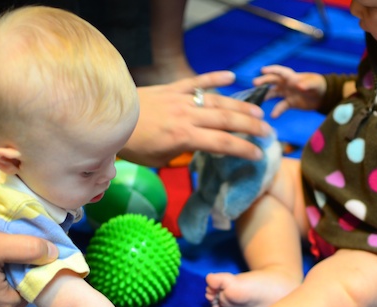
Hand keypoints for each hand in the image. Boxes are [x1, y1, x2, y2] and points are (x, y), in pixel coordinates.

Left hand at [122, 71, 272, 167]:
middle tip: (268, 132)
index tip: (258, 155)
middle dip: (251, 127)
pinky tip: (231, 76)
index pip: (222, 143)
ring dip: (240, 106)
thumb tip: (197, 151)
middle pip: (226, 120)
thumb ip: (182, 153)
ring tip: (258, 113)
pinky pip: (196, 81)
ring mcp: (180, 99)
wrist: (108, 121)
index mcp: (183, 137)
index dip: (243, 149)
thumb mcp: (159, 159)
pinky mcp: (171, 88)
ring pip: (217, 101)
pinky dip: (214, 78)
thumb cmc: (133, 146)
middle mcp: (186, 116)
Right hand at [253, 65, 326, 117]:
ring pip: (273, 94)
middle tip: (255, 83)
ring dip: (265, 96)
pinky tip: (273, 116)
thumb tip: (299, 86)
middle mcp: (287, 84)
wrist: (322, 96)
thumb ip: (307, 84)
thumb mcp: (315, 84)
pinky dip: (277, 111)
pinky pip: (281, 106)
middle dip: (264, 81)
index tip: (263, 70)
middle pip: (273, 81)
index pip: (280, 71)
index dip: (272, 70)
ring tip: (257, 100)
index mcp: (292, 77)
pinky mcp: (289, 103)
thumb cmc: (318, 85)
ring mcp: (287, 93)